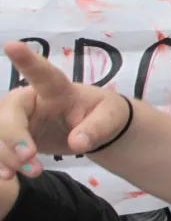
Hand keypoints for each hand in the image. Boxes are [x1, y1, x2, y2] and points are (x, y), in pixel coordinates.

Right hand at [0, 42, 129, 175]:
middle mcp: (32, 101)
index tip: (11, 44)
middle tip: (29, 156)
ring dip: (7, 155)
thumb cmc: (103, 114)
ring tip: (31, 172)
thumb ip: (97, 128)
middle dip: (12, 136)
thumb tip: (78, 142)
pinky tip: (8, 176)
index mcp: (57, 89)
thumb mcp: (111, 118)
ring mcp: (19, 120)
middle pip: (8, 112)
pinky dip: (1, 163)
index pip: (42, 73)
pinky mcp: (14, 138)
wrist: (95, 129)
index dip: (27, 59)